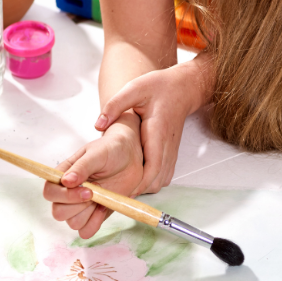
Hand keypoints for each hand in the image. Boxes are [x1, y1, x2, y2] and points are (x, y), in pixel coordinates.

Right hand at [43, 114, 143, 238]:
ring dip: (88, 214)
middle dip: (77, 206)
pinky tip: (103, 208)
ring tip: (102, 198)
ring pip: (72, 223)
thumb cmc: (112, 150)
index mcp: (64, 175)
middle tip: (94, 193)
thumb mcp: (97, 154)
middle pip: (58, 212)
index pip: (50, 192)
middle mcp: (69, 192)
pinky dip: (95, 224)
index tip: (86, 190)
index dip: (64, 196)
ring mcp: (81, 205)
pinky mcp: (94, 215)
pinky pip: (86, 231)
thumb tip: (66, 181)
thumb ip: (82, 167)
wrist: (131, 157)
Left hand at [95, 64, 201, 195]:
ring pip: (161, 181)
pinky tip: (133, 178)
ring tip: (121, 187)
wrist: (183, 87)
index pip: (153, 166)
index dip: (138, 182)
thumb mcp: (134, 88)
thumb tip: (98, 125)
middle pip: (157, 180)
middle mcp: (167, 145)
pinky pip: (163, 176)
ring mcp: (171, 151)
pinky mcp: (171, 153)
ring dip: (143, 187)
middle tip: (113, 193)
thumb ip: (115, 105)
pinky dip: (150, 182)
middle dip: (136, 189)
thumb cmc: (160, 87)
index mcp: (158, 132)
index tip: (120, 190)